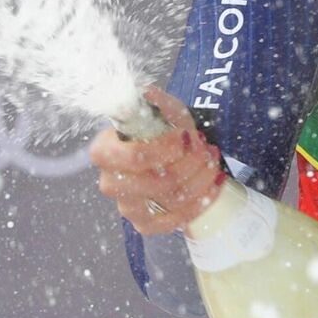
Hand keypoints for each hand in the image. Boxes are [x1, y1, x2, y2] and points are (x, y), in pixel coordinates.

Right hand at [89, 86, 226, 234]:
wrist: (172, 157)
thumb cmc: (162, 132)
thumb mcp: (162, 111)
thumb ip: (155, 102)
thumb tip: (148, 93)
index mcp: (105, 152)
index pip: (136, 157)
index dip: (167, 149)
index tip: (186, 136)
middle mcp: (110, 182)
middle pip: (159, 182)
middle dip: (191, 163)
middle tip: (206, 149)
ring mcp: (126, 206)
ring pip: (172, 199)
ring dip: (201, 178)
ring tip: (211, 161)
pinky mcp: (144, 224)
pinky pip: (175, 220)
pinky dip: (200, 201)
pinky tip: (212, 185)